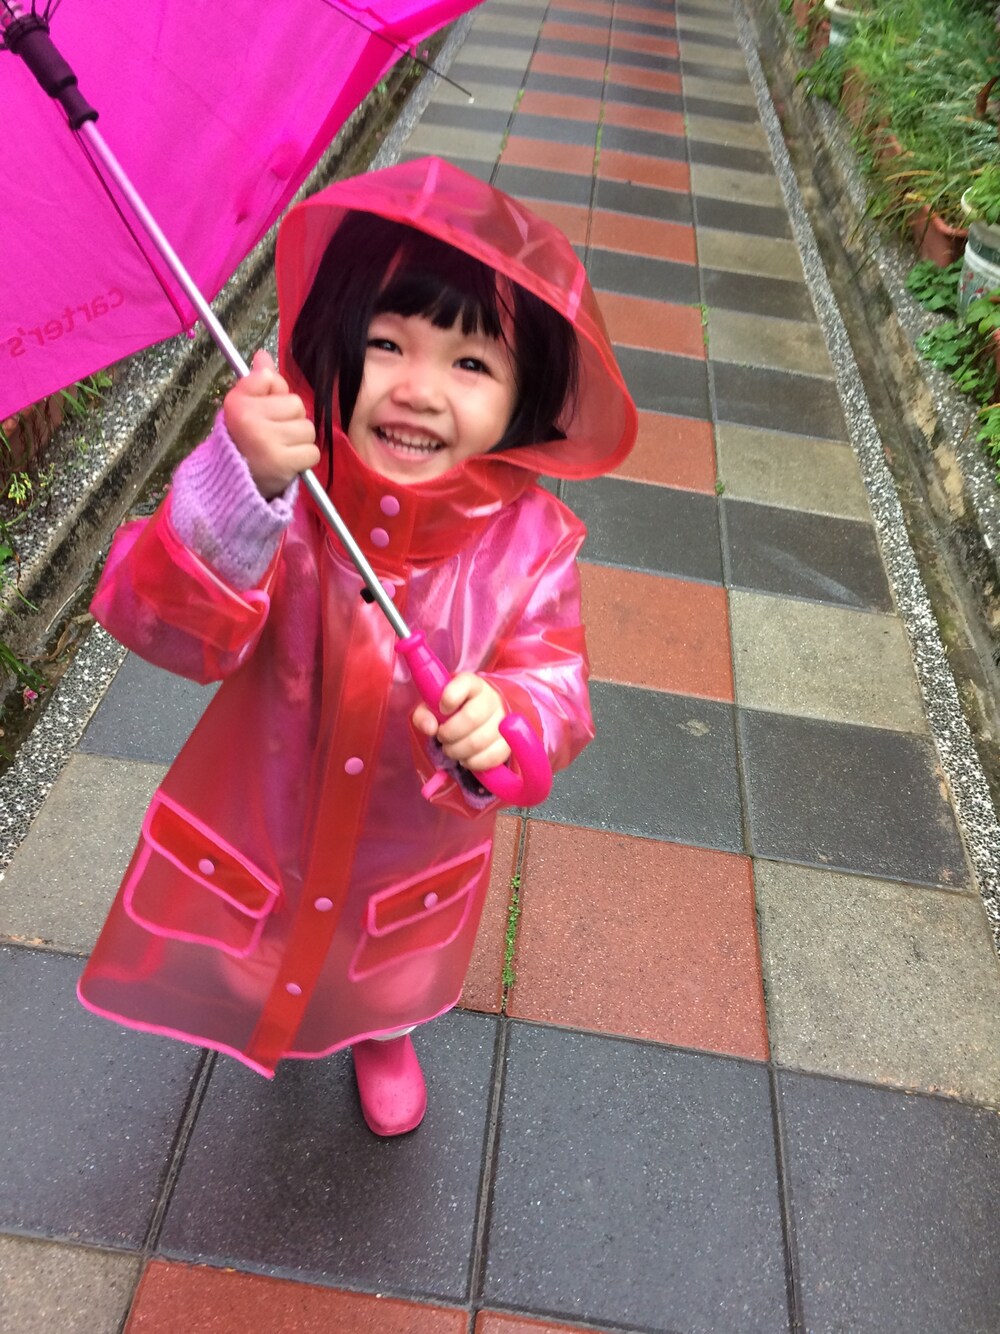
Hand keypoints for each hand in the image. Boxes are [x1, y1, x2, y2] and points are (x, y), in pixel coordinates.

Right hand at [223, 349, 319, 498]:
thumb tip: (264, 355)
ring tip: (281, 449)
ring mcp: (266, 441)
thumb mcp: (244, 408)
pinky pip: (312, 452)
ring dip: (300, 440)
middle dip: (291, 420)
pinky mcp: (282, 463)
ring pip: (307, 428)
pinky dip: (304, 459)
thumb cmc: (243, 441)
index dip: (276, 398)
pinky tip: (288, 462)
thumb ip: (258, 382)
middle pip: (296, 404)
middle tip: (273, 436)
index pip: (274, 381)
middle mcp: (250, 418)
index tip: (263, 413)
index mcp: (238, 402)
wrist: (234, 484)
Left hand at [412, 673, 511, 771]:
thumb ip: (424, 714)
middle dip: (450, 733)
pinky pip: (492, 757)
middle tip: (442, 737)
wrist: (478, 720)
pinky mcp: (507, 743)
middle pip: (472, 716)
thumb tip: (430, 728)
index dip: (451, 696)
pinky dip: (473, 763)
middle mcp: (491, 699)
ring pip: (479, 741)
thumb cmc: (452, 712)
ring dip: (458, 751)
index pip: (466, 682)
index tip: (442, 709)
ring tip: (451, 750)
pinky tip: (465, 759)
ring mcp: (503, 721)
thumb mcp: (433, 708)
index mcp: (472, 684)